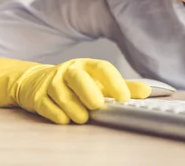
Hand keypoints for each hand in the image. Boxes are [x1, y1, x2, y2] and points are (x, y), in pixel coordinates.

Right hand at [0, 56, 150, 123]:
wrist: (37, 82)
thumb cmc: (77, 83)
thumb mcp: (99, 82)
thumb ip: (123, 87)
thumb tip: (147, 91)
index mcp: (87, 65)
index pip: (102, 68)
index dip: (115, 82)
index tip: (125, 98)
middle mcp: (69, 70)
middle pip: (78, 77)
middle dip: (89, 92)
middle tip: (98, 106)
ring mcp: (52, 82)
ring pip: (62, 94)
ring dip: (74, 109)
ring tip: (83, 118)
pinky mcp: (38, 96)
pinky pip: (47, 106)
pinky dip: (58, 115)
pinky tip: (66, 119)